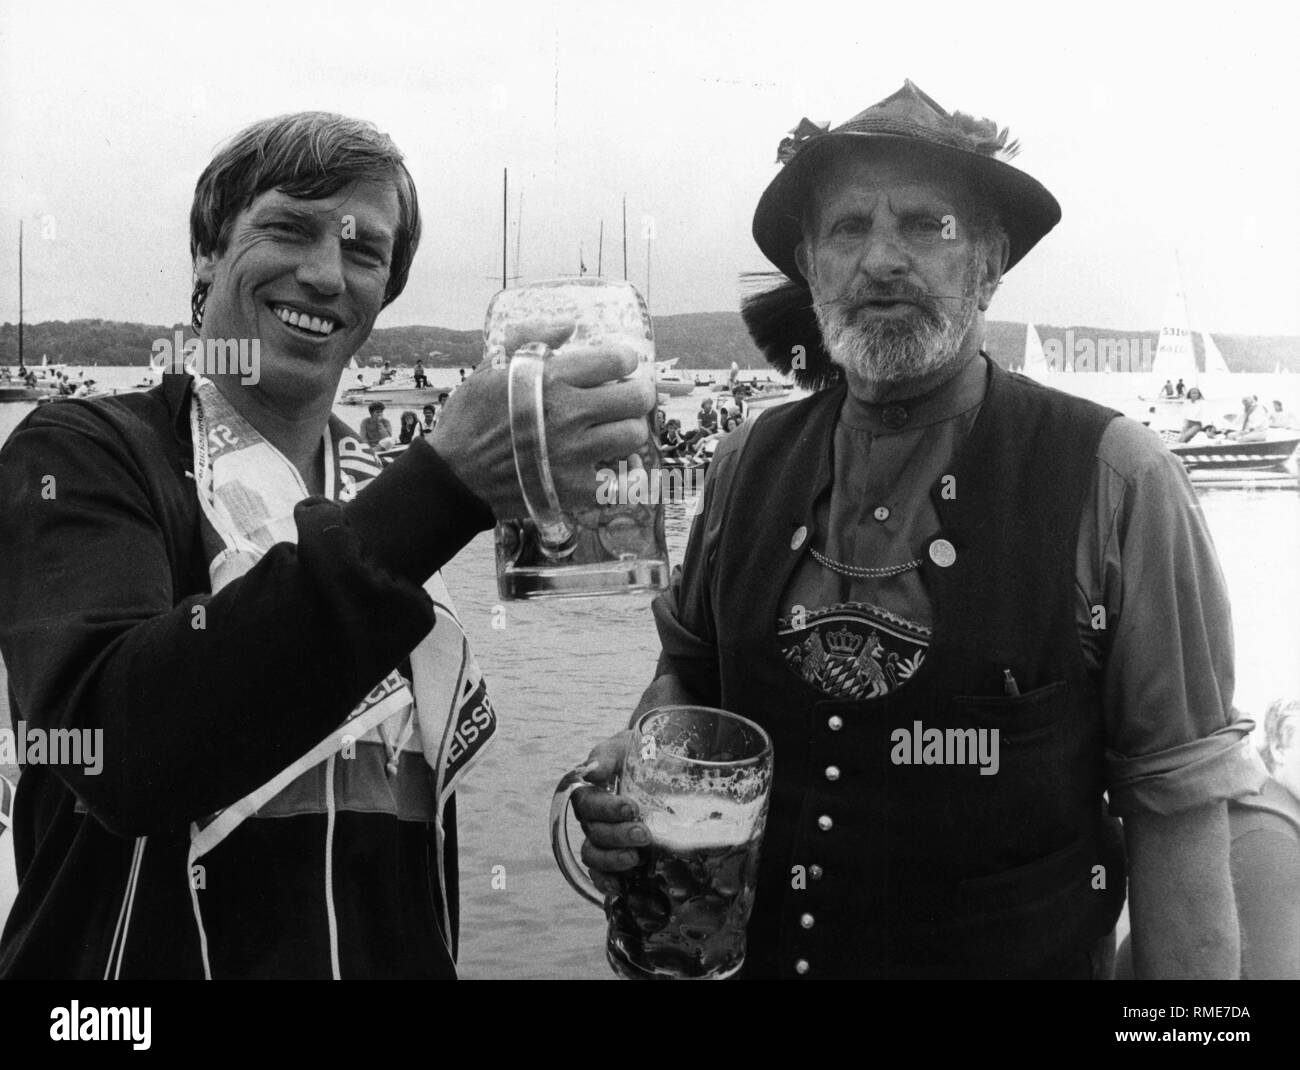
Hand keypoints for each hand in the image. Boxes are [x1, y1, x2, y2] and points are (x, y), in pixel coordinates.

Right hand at [426, 325, 655, 520]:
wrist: (454, 475)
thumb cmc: (471, 418)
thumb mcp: (490, 367)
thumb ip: (530, 338)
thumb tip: (569, 324)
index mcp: (551, 379)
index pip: (617, 361)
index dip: (624, 362)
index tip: (618, 368)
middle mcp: (568, 414)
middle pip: (637, 398)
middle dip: (637, 394)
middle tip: (626, 399)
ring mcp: (574, 454)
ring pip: (633, 436)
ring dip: (628, 432)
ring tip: (614, 432)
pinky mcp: (575, 489)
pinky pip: (622, 482)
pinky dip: (625, 476)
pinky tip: (615, 467)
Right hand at [571, 729, 649, 895]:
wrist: (658, 762)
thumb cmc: (638, 752)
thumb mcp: (625, 746)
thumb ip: (606, 756)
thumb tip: (592, 771)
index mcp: (590, 791)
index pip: (588, 803)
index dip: (607, 809)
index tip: (632, 807)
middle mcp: (592, 818)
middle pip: (593, 832)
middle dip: (617, 835)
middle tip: (643, 833)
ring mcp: (603, 839)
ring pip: (594, 855)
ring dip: (612, 859)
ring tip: (635, 857)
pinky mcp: (616, 854)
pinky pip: (600, 874)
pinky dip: (605, 882)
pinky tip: (618, 887)